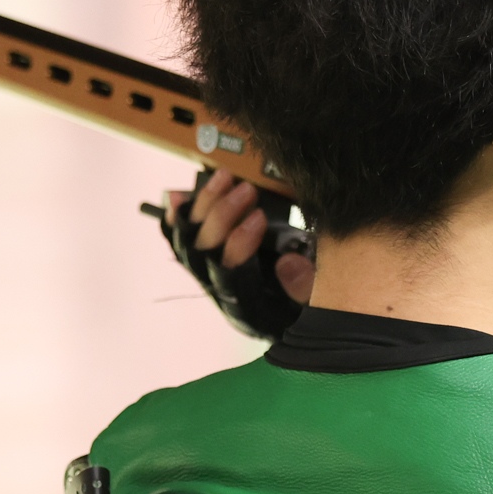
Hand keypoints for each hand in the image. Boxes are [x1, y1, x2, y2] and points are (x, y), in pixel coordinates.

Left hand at [170, 169, 314, 303]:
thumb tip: (289, 262)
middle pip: (205, 253)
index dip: (239, 244)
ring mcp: (207, 276)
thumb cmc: (302, 308)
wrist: (289, 316)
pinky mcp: (202, 262)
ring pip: (191, 241)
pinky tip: (179, 196)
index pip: (230, 274)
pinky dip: (178, 217)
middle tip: (246, 190)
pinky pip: (181, 240)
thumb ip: (304, 289)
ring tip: (224, 177)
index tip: (260, 217)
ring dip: (205, 206)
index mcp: (246, 307)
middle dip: (223, 216)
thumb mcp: (314, 306)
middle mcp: (220, 293)